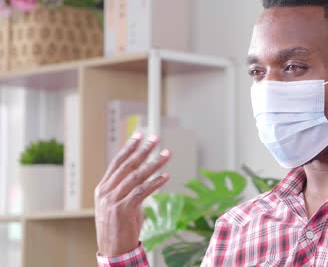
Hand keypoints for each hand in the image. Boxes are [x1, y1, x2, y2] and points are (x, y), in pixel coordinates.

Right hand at [94, 133, 170, 255]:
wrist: (113, 249)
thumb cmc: (119, 227)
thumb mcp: (118, 203)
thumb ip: (127, 189)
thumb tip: (144, 176)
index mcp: (103, 188)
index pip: (117, 162)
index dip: (129, 147)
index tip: (140, 134)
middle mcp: (106, 191)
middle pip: (127, 165)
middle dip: (143, 150)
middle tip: (156, 138)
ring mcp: (112, 200)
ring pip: (136, 176)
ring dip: (154, 164)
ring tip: (167, 154)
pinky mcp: (122, 210)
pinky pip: (142, 192)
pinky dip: (155, 183)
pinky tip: (166, 176)